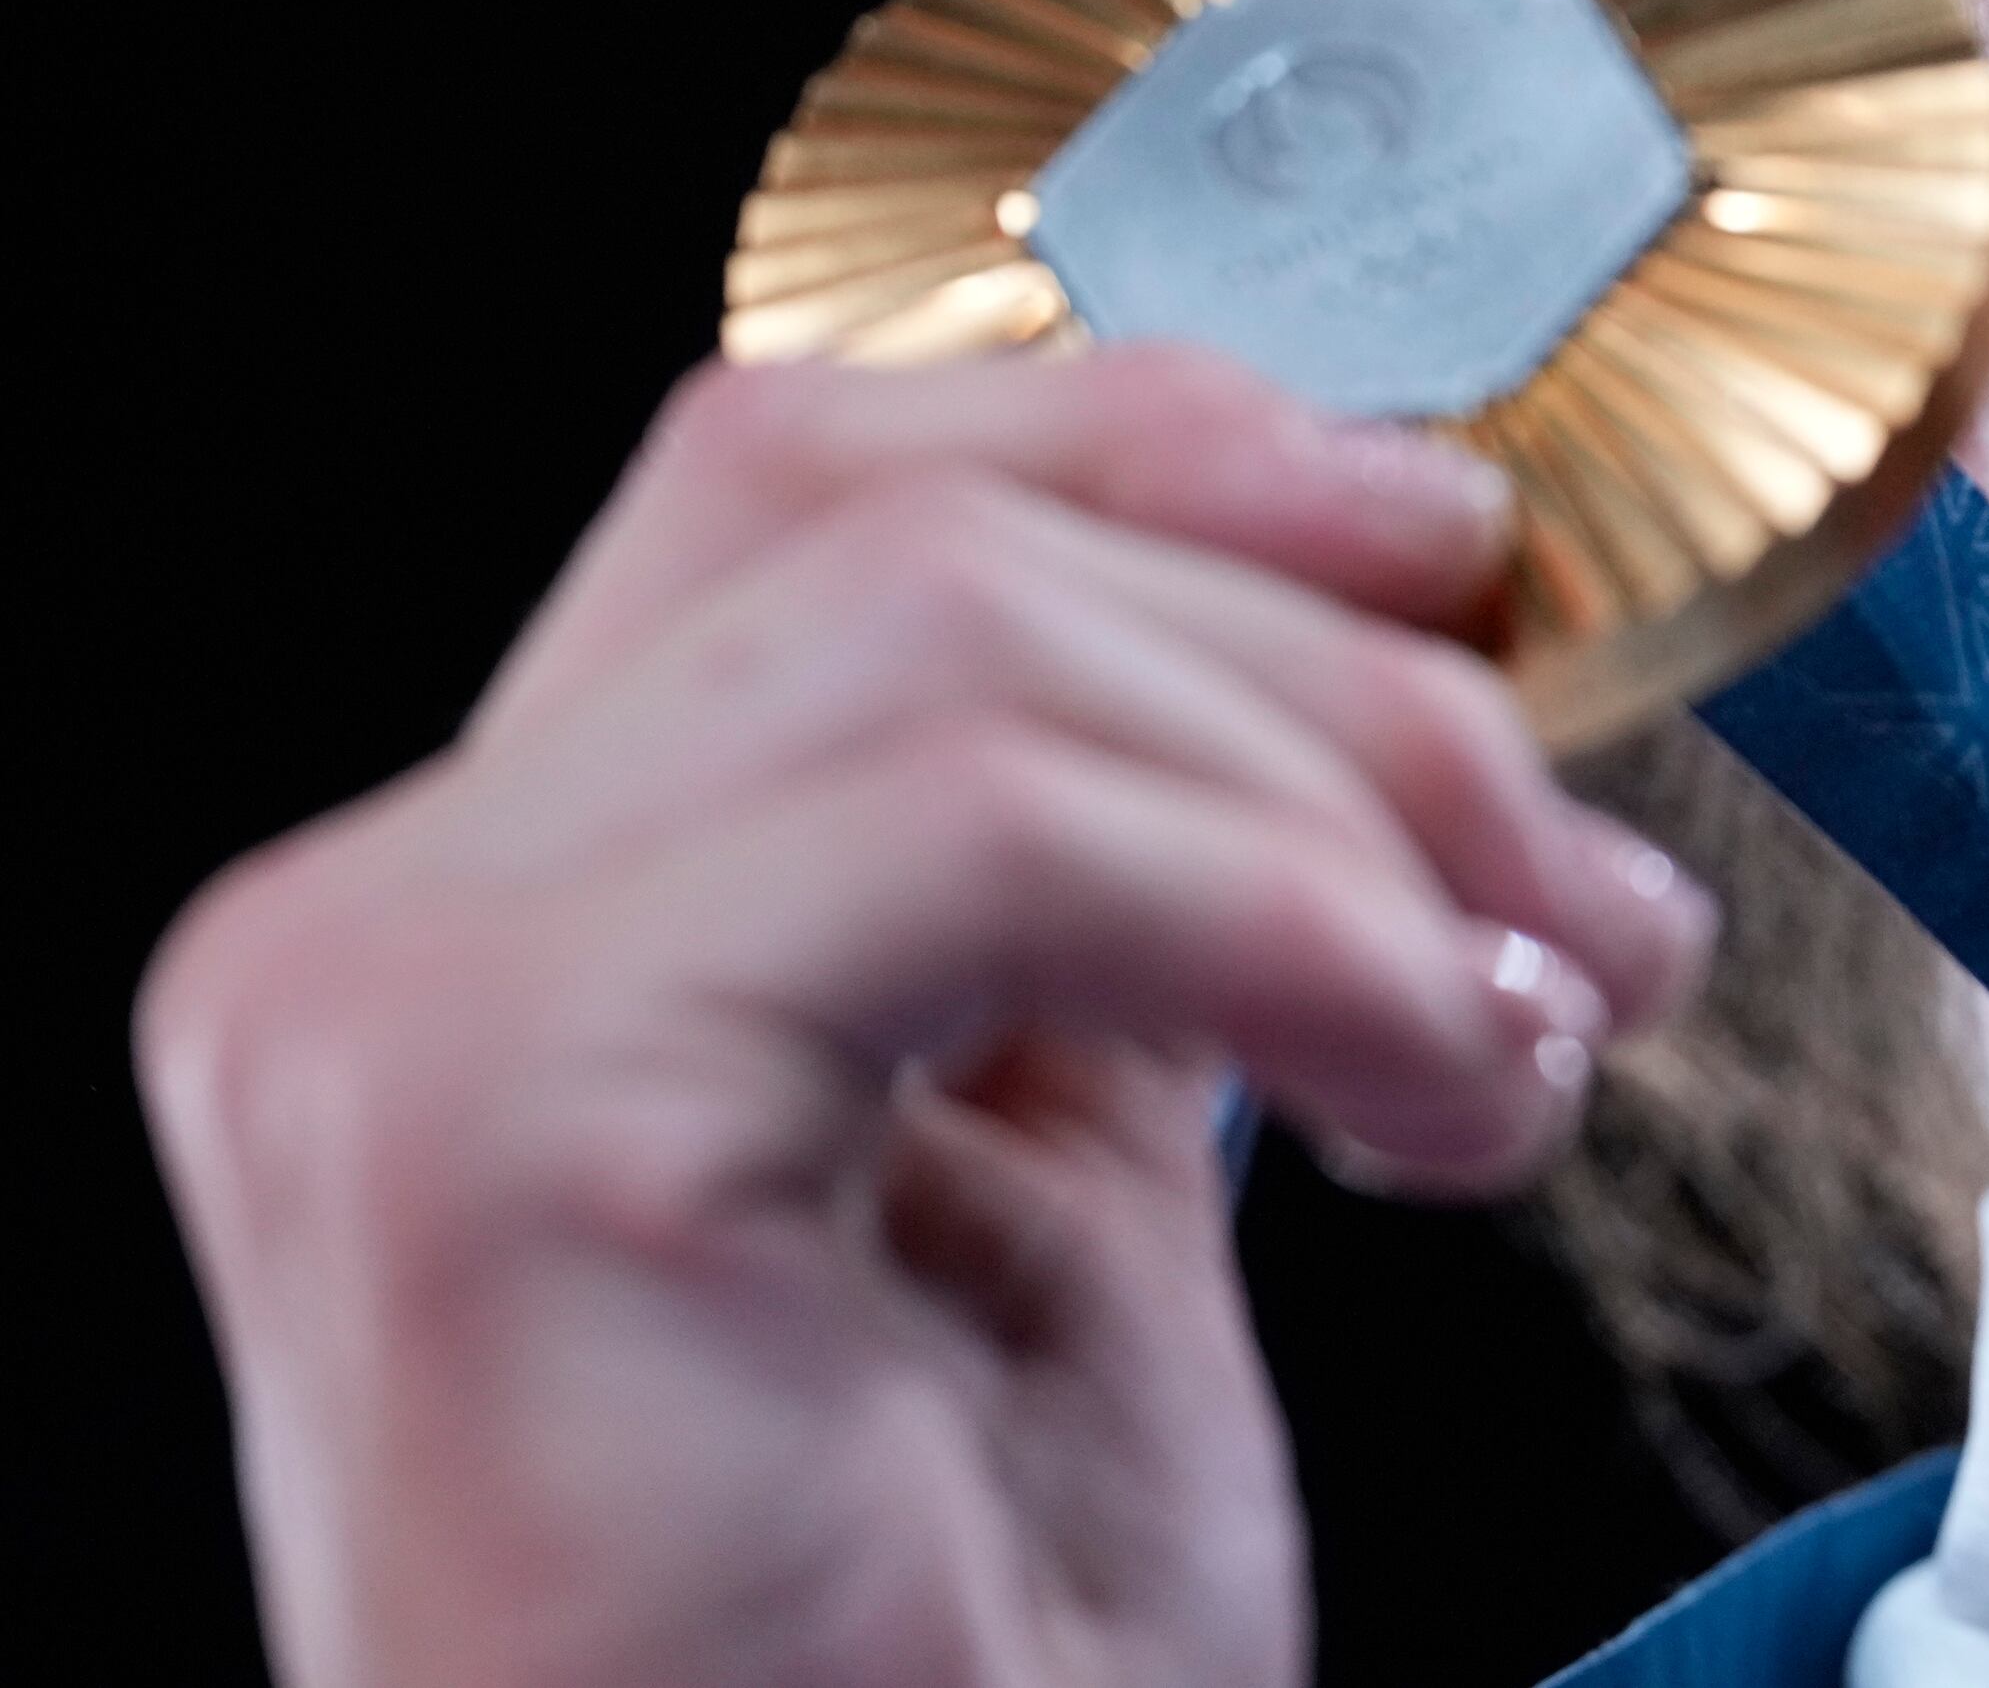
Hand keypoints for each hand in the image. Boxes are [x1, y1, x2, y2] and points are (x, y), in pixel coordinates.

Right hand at [138, 344, 1715, 1687]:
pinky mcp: (488, 1123)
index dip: (1168, 446)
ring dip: (1353, 809)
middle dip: (1331, 658)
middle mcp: (376, 927)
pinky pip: (982, 834)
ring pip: (960, 639)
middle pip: (902, 525)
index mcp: (513, 912)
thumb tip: (1394, 590)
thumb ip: (1132, 871)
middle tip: (1586, 894)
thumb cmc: (958, 1643)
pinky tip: (1439, 1101)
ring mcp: (390, 1011)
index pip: (815, 479)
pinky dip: (1297, 928)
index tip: (1467, 551)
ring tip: (1528, 1041)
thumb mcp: (1078, 1157)